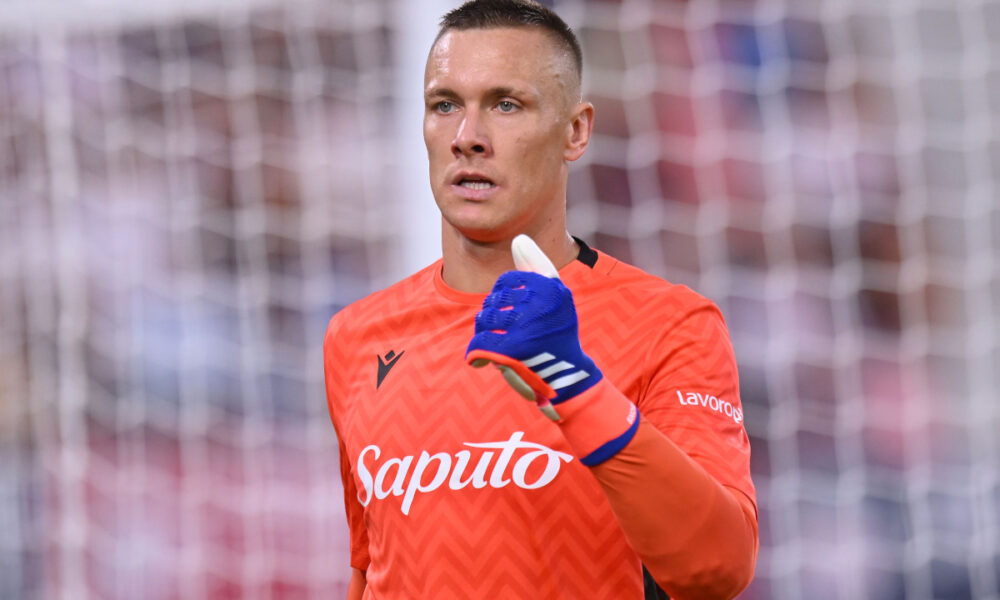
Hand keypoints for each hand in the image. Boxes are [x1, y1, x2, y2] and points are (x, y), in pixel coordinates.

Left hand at [465, 235, 602, 420]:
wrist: (568, 379)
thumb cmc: (556, 335)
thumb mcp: (553, 298)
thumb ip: (535, 268)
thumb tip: (518, 239)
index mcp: (553, 286)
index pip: (508, 281)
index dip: (502, 297)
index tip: (511, 312)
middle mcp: (542, 301)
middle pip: (494, 299)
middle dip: (492, 316)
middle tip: (504, 333)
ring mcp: (527, 324)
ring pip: (485, 319)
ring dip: (484, 333)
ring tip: (494, 344)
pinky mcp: (514, 348)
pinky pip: (480, 342)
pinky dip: (476, 353)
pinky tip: (480, 361)